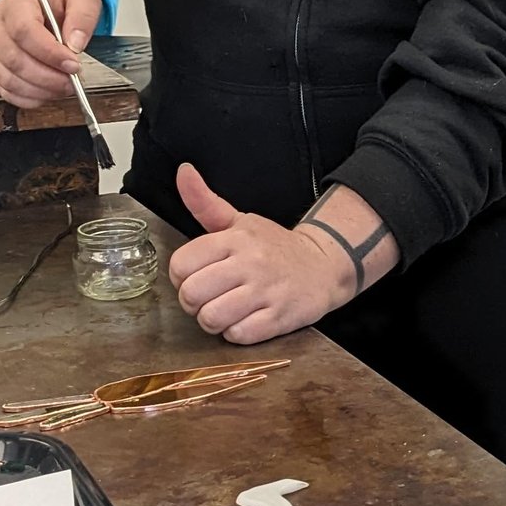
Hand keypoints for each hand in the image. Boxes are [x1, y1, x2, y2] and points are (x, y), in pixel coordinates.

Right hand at [0, 0, 101, 108]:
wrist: (44, 2)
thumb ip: (83, 16)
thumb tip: (76, 43)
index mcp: (16, 2)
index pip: (24, 31)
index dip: (49, 53)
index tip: (73, 64)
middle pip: (14, 58)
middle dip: (47, 77)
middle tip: (72, 80)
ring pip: (7, 78)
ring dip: (39, 90)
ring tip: (63, 86)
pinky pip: (4, 90)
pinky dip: (28, 98)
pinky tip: (47, 92)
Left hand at [168, 165, 356, 344]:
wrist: (324, 266)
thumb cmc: (275, 247)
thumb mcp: (240, 221)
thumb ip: (205, 202)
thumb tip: (183, 171)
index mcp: (234, 238)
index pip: (180, 264)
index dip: (180, 277)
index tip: (195, 277)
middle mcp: (249, 262)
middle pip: (192, 294)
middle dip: (193, 303)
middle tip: (208, 299)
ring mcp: (266, 291)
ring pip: (211, 318)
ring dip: (213, 321)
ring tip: (225, 312)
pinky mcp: (280, 317)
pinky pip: (239, 335)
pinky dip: (236, 333)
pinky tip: (245, 321)